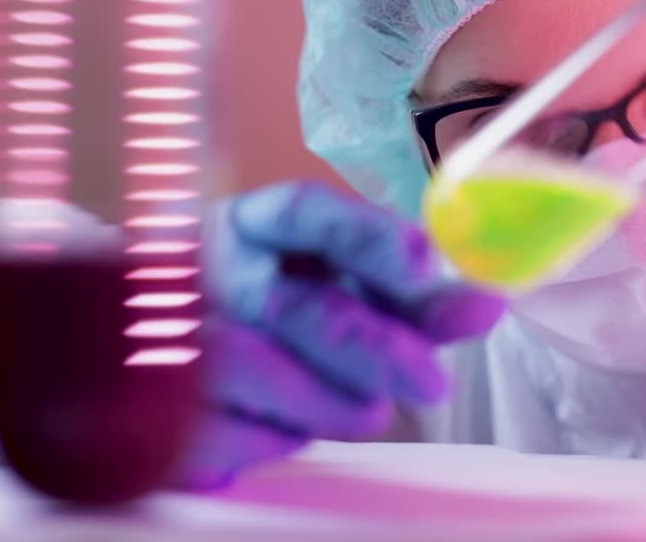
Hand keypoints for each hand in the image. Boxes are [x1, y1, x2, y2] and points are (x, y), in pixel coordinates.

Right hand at [175, 181, 504, 488]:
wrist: (158, 356)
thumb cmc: (276, 316)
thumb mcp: (340, 293)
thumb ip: (410, 299)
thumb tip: (487, 305)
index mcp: (252, 224)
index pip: (305, 211)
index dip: (368, 235)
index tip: (428, 262)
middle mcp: (208, 269)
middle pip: (299, 307)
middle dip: (376, 347)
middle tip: (432, 382)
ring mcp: (175, 335)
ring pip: (271, 375)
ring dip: (337, 403)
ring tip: (369, 410)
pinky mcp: (159, 405)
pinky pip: (241, 431)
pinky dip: (284, 435)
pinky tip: (292, 422)